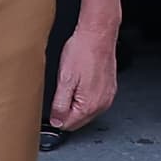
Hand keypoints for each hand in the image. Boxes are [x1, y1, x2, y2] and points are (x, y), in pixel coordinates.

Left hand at [48, 19, 118, 133]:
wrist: (97, 34)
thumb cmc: (82, 51)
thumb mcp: (64, 79)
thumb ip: (60, 105)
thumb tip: (57, 121)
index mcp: (89, 105)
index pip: (68, 125)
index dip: (56, 117)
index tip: (52, 106)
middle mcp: (102, 104)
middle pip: (78, 120)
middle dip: (66, 111)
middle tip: (60, 90)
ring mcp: (107, 96)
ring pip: (86, 110)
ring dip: (75, 103)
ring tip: (71, 83)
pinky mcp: (109, 88)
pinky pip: (94, 100)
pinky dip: (85, 95)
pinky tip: (80, 81)